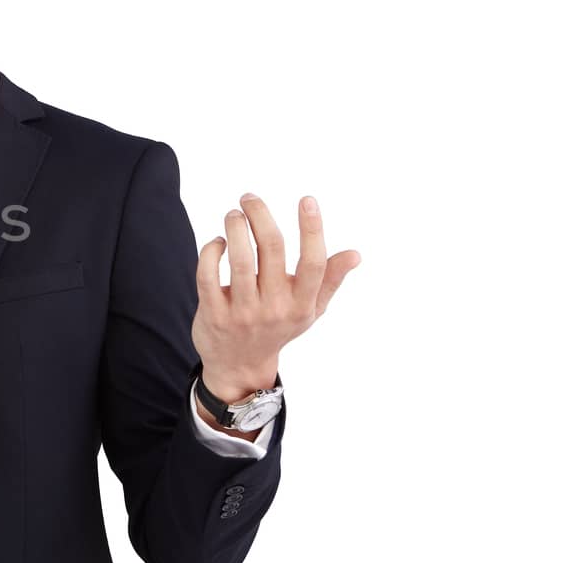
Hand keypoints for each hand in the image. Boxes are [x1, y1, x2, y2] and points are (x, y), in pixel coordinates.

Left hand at [192, 193, 360, 397]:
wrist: (239, 364)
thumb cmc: (278, 326)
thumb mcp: (309, 309)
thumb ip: (330, 280)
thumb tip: (355, 254)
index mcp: (302, 303)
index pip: (313, 262)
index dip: (312, 229)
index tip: (307, 200)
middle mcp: (274, 308)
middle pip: (271, 249)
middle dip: (260, 215)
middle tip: (249, 198)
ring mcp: (242, 313)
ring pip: (239, 259)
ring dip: (235, 227)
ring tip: (233, 214)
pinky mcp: (214, 314)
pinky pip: (208, 275)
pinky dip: (212, 251)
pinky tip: (218, 242)